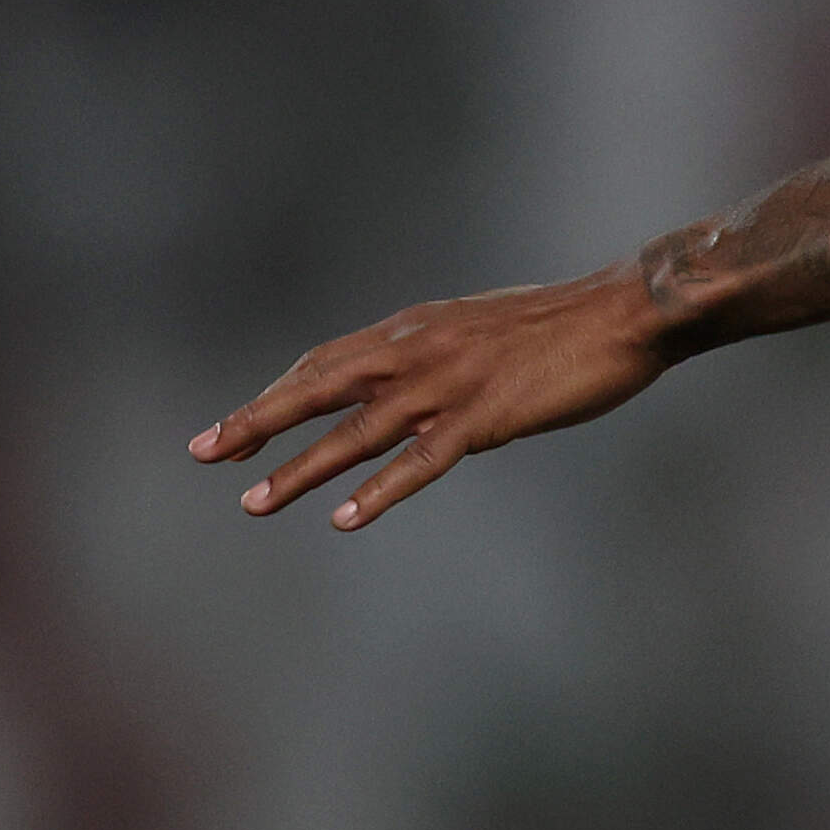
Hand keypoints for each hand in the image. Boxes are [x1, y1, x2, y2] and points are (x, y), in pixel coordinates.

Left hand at [186, 270, 671, 529]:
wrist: (627, 310)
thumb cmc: (568, 324)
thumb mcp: (486, 331)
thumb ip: (443, 358)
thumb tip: (415, 397)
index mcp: (418, 328)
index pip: (326, 363)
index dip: (277, 394)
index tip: (234, 429)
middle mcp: (419, 350)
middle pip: (318, 387)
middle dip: (256, 421)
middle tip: (202, 453)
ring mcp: (449, 383)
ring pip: (355, 430)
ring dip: (300, 467)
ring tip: (254, 503)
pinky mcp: (484, 416)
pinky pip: (420, 459)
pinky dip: (380, 490)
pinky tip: (346, 519)